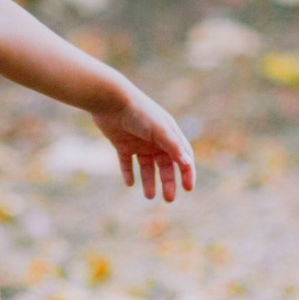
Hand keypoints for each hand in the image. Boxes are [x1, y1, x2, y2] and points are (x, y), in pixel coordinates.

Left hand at [95, 82, 193, 204]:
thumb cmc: (138, 112)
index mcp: (168, 134)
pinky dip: (128, 173)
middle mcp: (155, 139)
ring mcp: (138, 142)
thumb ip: (173, 145)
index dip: (187, 172)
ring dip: (149, 181)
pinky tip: (129, 183)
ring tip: (149, 196)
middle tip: (169, 199)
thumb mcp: (159, 129)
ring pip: (146, 166)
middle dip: (168, 182)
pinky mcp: (122, 143)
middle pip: (165, 165)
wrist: (111, 100)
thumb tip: (187, 162)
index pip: (182, 156)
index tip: (188, 188)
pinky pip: (127, 162)